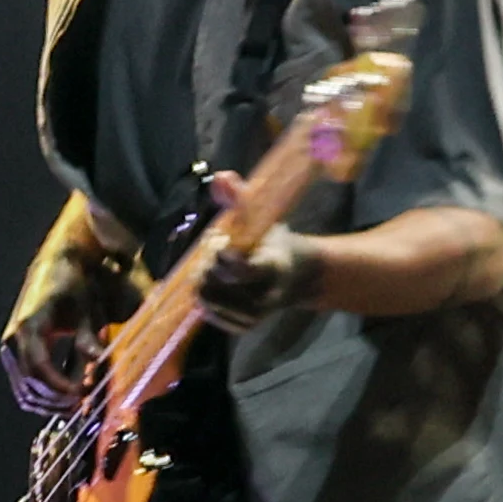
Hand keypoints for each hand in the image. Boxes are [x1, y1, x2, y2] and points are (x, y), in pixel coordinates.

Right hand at [0, 243, 129, 414]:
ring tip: (76, 404)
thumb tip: (99, 361)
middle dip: (58, 400)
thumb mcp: (85, 311)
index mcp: (29, 327)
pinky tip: (64, 397)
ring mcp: (10, 347)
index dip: (60, 386)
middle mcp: (13, 339)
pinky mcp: (13, 353)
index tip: (82, 395)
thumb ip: (88, 339)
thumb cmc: (73, 287)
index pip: (39, 367)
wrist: (54, 267)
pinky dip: (42, 396)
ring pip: (25, 390)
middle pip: (30, 384)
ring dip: (50, 403)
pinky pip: (23, 384)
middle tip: (85, 405)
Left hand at [197, 171, 326, 332]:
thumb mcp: (261, 218)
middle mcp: (267, 296)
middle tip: (213, 254)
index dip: (223, 258)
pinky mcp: (246, 326)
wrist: (298, 276)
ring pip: (210, 301)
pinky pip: (212, 317)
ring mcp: (257, 314)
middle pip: (217, 285)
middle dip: (208, 266)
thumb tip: (219, 176)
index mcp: (274, 266)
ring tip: (215, 269)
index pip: (243, 269)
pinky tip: (216, 286)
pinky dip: (207, 300)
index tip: (221, 245)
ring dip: (204, 282)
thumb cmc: (273, 242)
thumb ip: (239, 198)